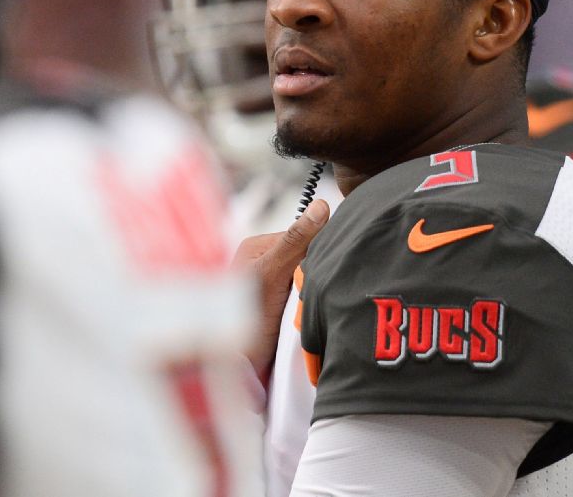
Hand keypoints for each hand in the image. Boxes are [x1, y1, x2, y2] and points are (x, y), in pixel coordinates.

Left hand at [234, 199, 329, 374]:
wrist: (237, 367)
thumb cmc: (244, 318)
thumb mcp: (271, 274)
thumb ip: (296, 241)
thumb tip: (322, 206)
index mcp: (258, 248)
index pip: (303, 236)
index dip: (321, 247)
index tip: (334, 262)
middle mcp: (265, 264)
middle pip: (307, 258)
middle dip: (319, 273)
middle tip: (325, 288)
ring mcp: (274, 288)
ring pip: (309, 281)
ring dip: (317, 293)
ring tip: (318, 305)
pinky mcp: (282, 311)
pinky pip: (307, 301)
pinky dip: (313, 307)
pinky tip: (318, 314)